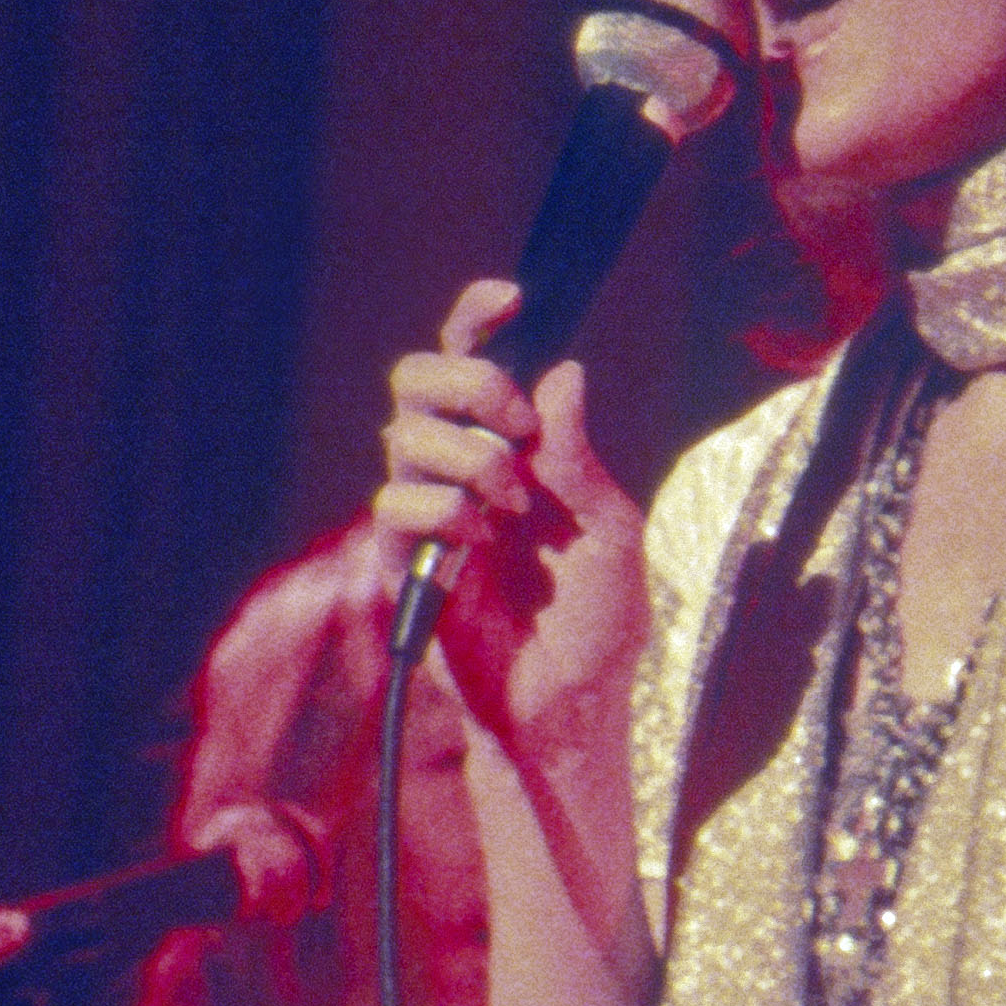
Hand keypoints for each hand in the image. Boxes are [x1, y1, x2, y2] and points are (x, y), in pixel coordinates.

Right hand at [375, 278, 645, 757]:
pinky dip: (441, 512)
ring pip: (405, 432)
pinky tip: (473, 549)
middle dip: (469, 382)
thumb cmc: (596, 626)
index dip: (478, 318)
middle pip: (417, 377)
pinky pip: (395, 500)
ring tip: (508, 512)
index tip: (512, 298)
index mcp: (514, 451)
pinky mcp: (401, 559)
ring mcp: (429, 510)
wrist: (564, 706)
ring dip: (469, 459)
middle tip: (516, 429)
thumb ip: (578, 455)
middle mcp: (462, 469)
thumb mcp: (609, 531)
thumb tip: (564, 372)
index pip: (476, 362)